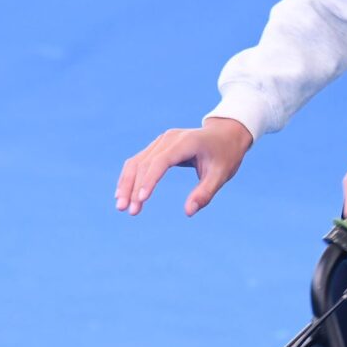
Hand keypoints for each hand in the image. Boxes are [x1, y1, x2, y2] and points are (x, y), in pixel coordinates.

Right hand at [118, 117, 253, 216]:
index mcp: (186, 143)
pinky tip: (123, 193)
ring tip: (121, 206)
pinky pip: (139, 161)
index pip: (161, 161)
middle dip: (133, 187)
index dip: (150, 180)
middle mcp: (169, 139)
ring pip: (136, 162)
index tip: (141, 199)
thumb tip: (188, 212)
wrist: (225, 134)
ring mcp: (161, 141)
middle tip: (129, 211)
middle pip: (144, 163)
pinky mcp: (158, 146)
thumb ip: (205, 193)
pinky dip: (130, 177)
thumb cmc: (225, 155)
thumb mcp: (221, 175)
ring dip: (126, 184)